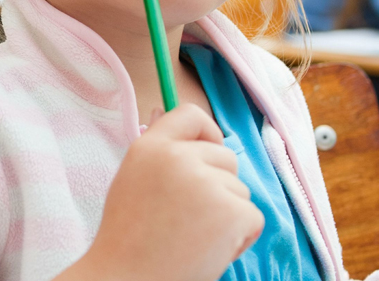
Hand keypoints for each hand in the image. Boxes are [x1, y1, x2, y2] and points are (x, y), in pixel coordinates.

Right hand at [57, 104, 262, 280]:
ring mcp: (207, 183)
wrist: (126, 279)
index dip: (206, 132)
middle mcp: (178, 157)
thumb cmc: (129, 237)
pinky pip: (252, 216)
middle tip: (189, 217)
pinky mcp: (232, 213)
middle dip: (218, 185)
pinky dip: (240, 237)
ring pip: (240, 189)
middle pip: (225, 156)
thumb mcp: (133, 179)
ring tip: (193, 237)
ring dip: (226, 214)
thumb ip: (158, 151)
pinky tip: (210, 250)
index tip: (207, 152)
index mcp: (150, 146)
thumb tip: (169, 117)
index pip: (190, 114)